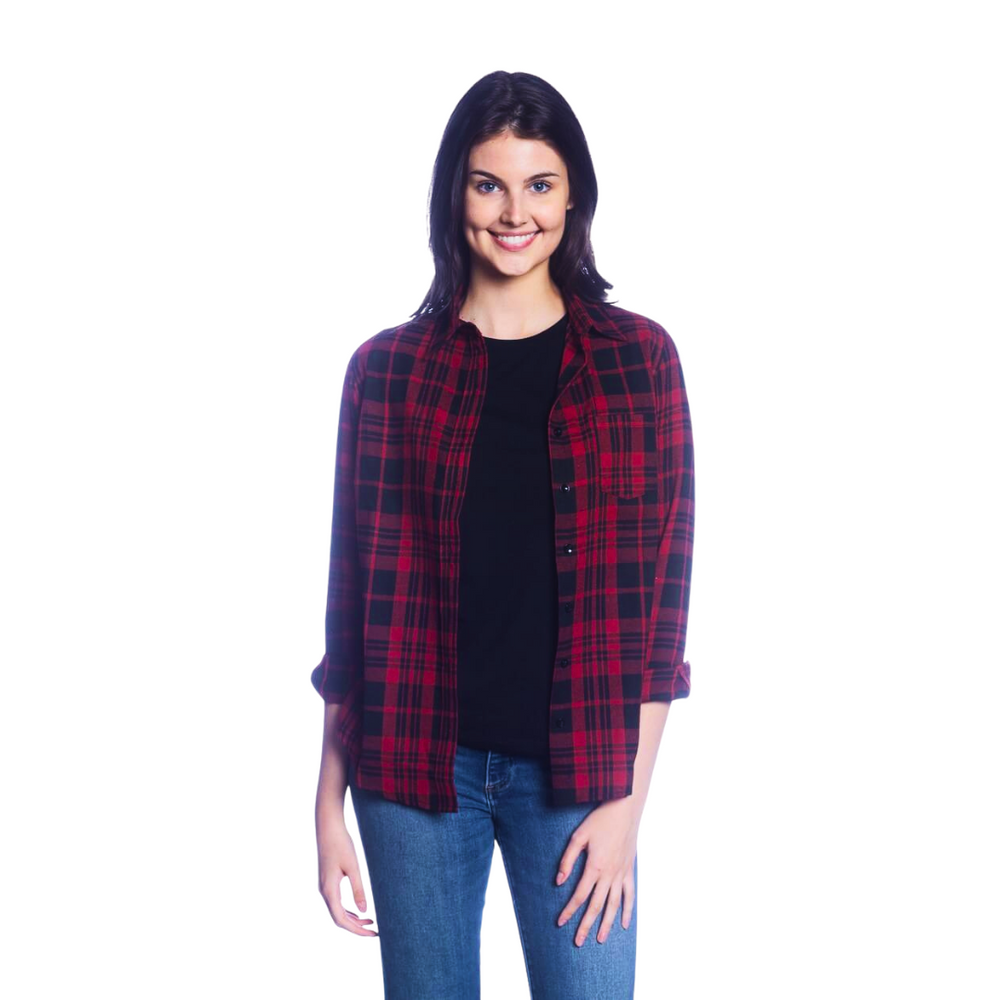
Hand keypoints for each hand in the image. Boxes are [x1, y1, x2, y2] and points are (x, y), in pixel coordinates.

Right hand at [317, 813, 378, 936]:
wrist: (328, 827)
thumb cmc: (341, 844)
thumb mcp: (352, 867)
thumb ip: (358, 889)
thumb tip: (364, 911)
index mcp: (329, 890)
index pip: (341, 920)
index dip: (357, 930)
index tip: (373, 934)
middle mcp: (324, 892)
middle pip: (339, 919)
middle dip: (356, 928)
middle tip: (375, 931)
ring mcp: (324, 887)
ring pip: (337, 911)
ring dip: (352, 919)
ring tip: (370, 921)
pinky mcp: (327, 881)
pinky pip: (336, 903)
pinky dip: (347, 910)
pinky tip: (359, 910)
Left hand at [554, 796, 639, 945]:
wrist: (624, 809)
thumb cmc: (599, 820)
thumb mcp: (578, 836)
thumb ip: (568, 860)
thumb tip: (559, 881)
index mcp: (594, 867)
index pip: (579, 895)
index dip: (569, 911)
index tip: (560, 923)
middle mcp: (609, 874)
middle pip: (596, 906)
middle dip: (585, 925)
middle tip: (578, 942)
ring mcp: (621, 874)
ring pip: (614, 905)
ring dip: (607, 924)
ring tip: (599, 939)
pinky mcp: (630, 870)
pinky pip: (630, 895)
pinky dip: (628, 910)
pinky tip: (625, 923)